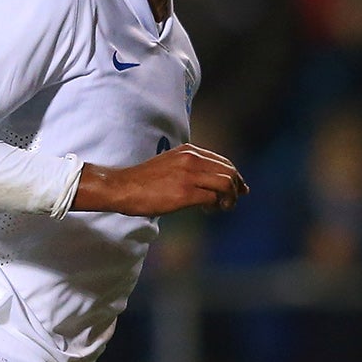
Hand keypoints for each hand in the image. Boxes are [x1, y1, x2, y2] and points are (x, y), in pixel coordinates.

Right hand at [73, 144, 246, 217]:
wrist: (122, 187)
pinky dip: (216, 206)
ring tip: (223, 207)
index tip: (239, 189)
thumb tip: (207, 184)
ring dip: (230, 198)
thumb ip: (189, 168)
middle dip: (236, 187)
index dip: (234, 176)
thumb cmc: (143, 181)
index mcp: (189, 151)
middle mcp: (192, 159)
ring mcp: (189, 175)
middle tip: (234, 201)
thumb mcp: (170, 164)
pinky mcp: (185, 193)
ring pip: (225, 183)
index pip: (223, 161)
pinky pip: (213, 198)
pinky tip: (209, 211)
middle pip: (229, 171)